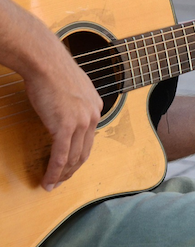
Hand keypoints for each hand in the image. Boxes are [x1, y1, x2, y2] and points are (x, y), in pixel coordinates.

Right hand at [24, 45, 102, 191]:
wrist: (46, 62)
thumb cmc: (53, 70)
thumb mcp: (72, 87)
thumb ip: (75, 102)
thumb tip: (66, 112)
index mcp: (96, 107)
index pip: (89, 138)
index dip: (79, 155)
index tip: (69, 165)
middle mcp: (93, 116)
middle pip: (85, 151)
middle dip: (73, 170)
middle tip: (61, 181)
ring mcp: (81, 122)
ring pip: (74, 157)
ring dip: (62, 175)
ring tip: (52, 184)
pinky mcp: (66, 126)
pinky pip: (61, 156)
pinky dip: (54, 171)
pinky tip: (48, 180)